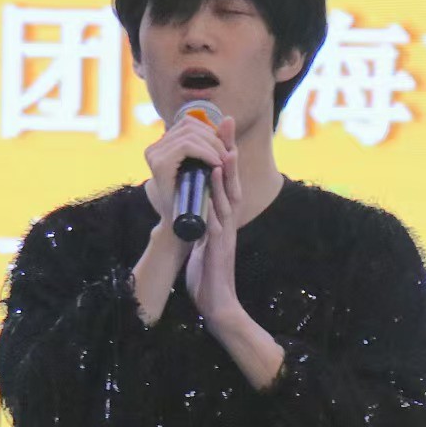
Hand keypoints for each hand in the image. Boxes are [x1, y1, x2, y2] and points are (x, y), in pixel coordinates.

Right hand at [142, 109, 229, 227]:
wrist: (185, 225)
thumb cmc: (198, 196)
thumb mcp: (209, 164)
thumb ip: (217, 142)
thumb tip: (229, 117)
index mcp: (161, 146)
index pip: (188, 123)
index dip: (209, 131)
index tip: (223, 148)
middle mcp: (154, 148)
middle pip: (189, 125)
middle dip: (213, 138)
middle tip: (227, 156)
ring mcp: (154, 155)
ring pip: (189, 134)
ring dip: (212, 146)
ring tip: (223, 161)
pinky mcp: (159, 164)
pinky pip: (187, 146)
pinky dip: (206, 153)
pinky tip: (216, 164)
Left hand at [184, 116, 243, 325]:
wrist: (215, 304)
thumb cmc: (207, 275)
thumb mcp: (202, 242)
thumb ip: (201, 222)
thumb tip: (193, 207)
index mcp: (222, 217)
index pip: (225, 179)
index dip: (224, 153)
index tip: (221, 128)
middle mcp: (227, 221)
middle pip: (232, 180)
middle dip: (229, 150)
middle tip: (228, 123)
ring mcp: (226, 233)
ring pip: (229, 198)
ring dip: (228, 173)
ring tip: (226, 148)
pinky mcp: (219, 247)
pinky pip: (218, 219)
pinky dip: (217, 200)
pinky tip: (214, 186)